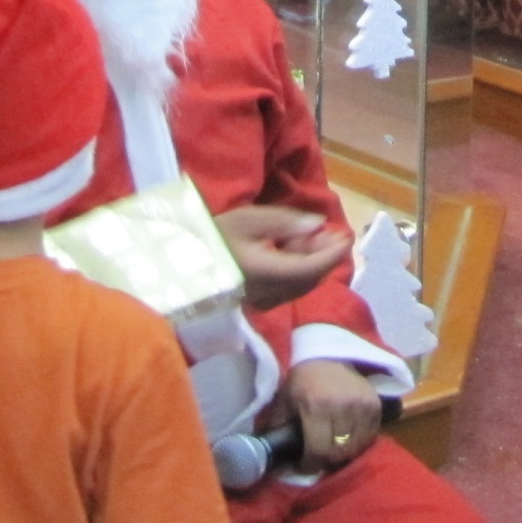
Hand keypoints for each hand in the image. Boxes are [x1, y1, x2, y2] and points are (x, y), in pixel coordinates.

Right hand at [217, 206, 350, 309]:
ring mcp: (261, 302)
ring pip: (299, 285)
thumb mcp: (248, 219)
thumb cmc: (211, 236)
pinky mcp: (254, 303)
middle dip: (325, 256)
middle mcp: (267, 294)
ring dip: (312, 263)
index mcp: (266, 273)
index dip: (332, 253)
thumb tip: (318, 226)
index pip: (311, 269)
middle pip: (309, 279)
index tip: (346, 235)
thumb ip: (286, 222)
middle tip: (333, 232)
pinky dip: (297, 270)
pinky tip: (292, 251)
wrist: (174, 264)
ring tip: (313, 237)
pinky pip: (286, 288)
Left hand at [278, 358, 383, 470]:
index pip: (319, 450)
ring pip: (355, 448)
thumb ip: (278, 428)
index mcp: (316, 406)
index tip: (305, 465)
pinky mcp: (375, 405)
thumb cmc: (303, 380)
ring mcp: (361, 405)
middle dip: (326, 460)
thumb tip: (272, 458)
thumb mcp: (285, 401)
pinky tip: (348, 437)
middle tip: (318, 457)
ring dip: (343, 452)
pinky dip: (358, 442)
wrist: (329, 355)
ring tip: (333, 447)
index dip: (310, 464)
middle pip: (338, 452)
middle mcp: (341, 406)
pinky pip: (369, 437)